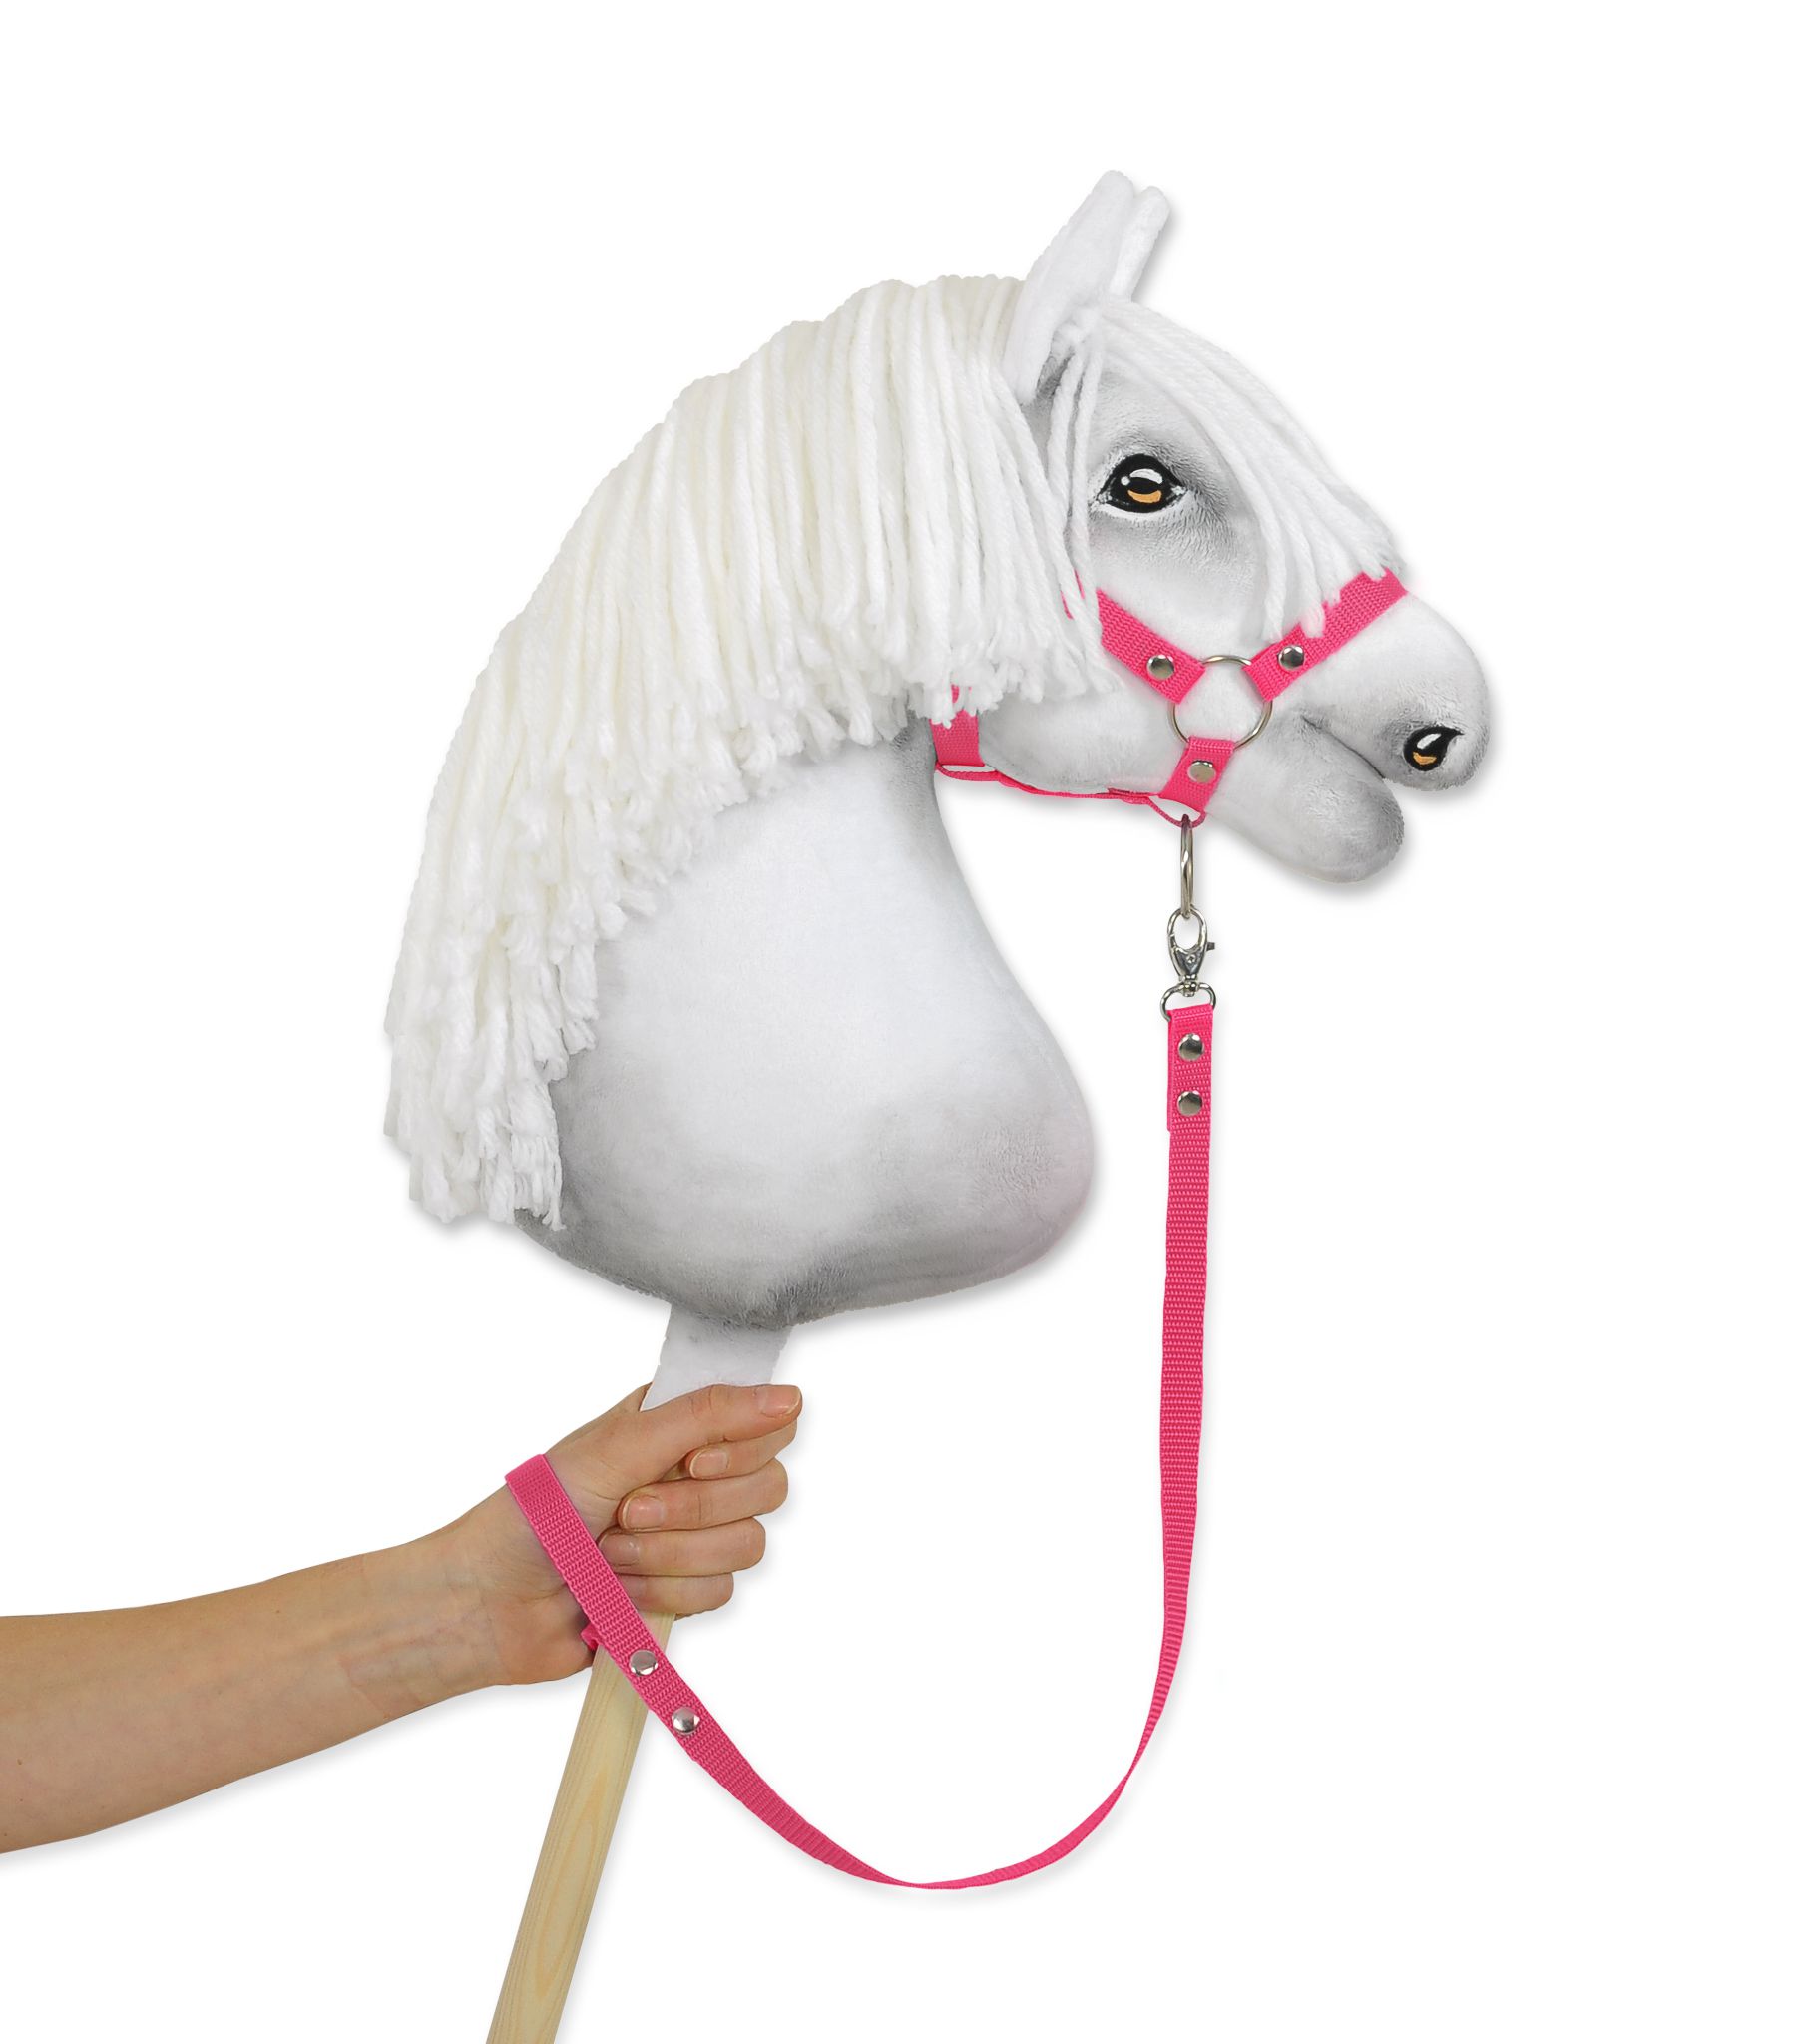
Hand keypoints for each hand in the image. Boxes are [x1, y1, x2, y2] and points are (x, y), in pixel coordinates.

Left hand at [435, 1382, 800, 1684]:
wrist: (489, 1601)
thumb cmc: (535, 1512)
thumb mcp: (620, 1446)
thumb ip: (707, 1415)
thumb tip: (788, 1396)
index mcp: (679, 1425)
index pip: (768, 1423)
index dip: (742, 1448)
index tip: (691, 1462)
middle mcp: (694, 1475)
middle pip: (766, 1489)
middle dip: (692, 1510)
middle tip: (628, 1509)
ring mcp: (692, 1535)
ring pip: (746, 1546)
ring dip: (668, 1555)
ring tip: (609, 1554)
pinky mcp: (684, 1591)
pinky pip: (720, 1593)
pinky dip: (661, 1594)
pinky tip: (616, 1590)